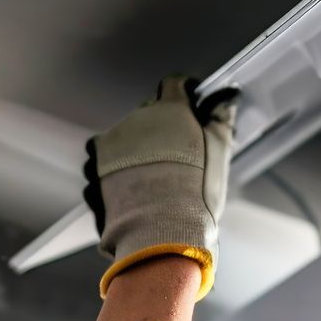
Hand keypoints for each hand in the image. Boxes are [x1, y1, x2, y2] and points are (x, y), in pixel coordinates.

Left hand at [84, 74, 237, 300]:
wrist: (161, 235)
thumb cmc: (195, 198)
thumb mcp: (220, 155)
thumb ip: (220, 119)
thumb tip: (226, 97)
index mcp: (170, 111)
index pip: (173, 84)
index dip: (183, 93)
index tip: (190, 106)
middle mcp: (137, 120)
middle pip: (147, 114)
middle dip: (160, 129)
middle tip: (176, 159)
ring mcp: (111, 143)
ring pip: (124, 139)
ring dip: (135, 152)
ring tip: (152, 182)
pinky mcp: (94, 168)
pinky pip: (103, 163)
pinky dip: (114, 173)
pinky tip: (131, 192)